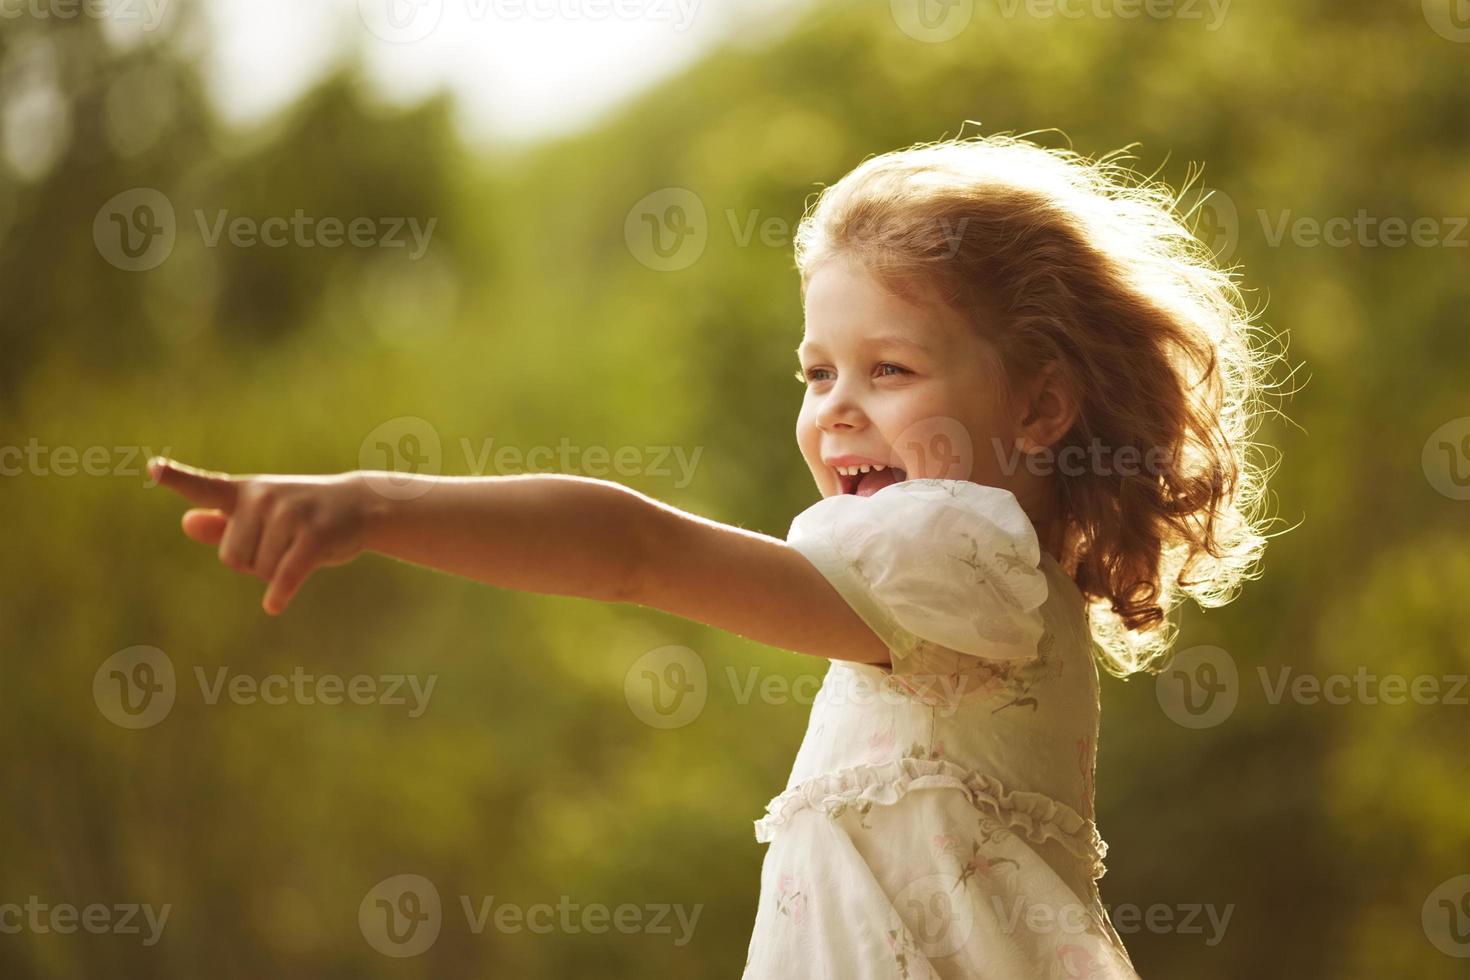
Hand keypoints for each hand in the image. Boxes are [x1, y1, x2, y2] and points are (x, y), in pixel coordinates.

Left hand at [149, 457, 371, 615]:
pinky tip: (273, 605)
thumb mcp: (265, 516)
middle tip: (283, 547)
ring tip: (301, 551)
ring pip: (259, 570)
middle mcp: (263, 498)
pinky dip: (279, 593)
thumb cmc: (307, 514)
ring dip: (276, 575)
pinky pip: (284, 575)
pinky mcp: (313, 535)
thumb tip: (186, 522)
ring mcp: (289, 514)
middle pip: (232, 557)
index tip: (152, 468)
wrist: (363, 506)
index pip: (204, 487)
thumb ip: (224, 523)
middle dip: (253, 565)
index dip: (177, 479)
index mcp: (246, 492)